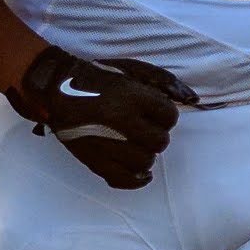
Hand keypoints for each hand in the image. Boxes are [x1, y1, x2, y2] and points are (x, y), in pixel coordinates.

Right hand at [6, 44, 198, 189]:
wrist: (55, 90)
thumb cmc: (97, 78)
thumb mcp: (131, 69)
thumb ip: (164, 82)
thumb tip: (193, 99)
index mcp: (131, 96)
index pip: (169, 116)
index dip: (164, 114)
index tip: (152, 111)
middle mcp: (120, 121)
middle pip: (160, 141)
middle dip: (155, 134)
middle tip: (141, 127)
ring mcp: (106, 144)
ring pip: (145, 161)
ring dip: (145, 153)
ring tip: (134, 143)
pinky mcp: (94, 160)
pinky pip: (124, 180)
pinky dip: (136, 179)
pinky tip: (141, 172)